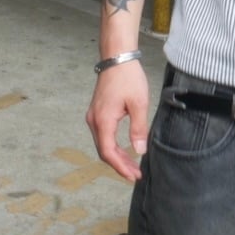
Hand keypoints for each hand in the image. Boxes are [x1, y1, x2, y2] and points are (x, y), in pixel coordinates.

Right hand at [85, 60, 149, 182]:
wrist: (117, 58)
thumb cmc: (128, 78)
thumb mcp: (139, 104)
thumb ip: (139, 129)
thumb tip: (139, 151)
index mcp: (103, 120)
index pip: (108, 152)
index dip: (120, 167)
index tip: (133, 176)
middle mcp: (94, 121)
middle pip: (104, 151)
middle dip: (120, 165)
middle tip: (136, 174)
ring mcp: (94, 116)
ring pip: (103, 144)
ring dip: (117, 156)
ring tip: (133, 166)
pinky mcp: (98, 113)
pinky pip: (104, 135)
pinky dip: (113, 146)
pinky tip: (125, 150)